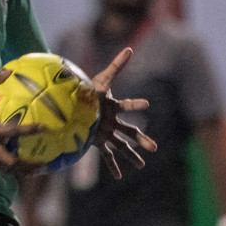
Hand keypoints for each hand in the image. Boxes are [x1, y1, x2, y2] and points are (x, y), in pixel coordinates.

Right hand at [0, 68, 46, 171]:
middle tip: (44, 164)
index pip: (12, 131)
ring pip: (5, 169)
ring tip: (37, 171)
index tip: (44, 127)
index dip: (29, 130)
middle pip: (10, 162)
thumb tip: (7, 71)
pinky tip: (20, 169)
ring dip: (21, 171)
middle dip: (27, 165)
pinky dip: (10, 169)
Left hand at [88, 48, 156, 178]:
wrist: (72, 104)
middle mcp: (112, 121)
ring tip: (142, 165)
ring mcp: (106, 132)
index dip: (135, 105)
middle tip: (154, 148)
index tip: (146, 105)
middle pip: (129, 132)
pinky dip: (112, 165)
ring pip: (121, 146)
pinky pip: (106, 155)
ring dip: (131, 155)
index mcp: (113, 107)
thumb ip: (116, 65)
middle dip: (141, 140)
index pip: (127, 105)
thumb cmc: (87, 91)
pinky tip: (119, 177)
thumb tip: (130, 48)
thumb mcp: (101, 79)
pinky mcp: (98, 141)